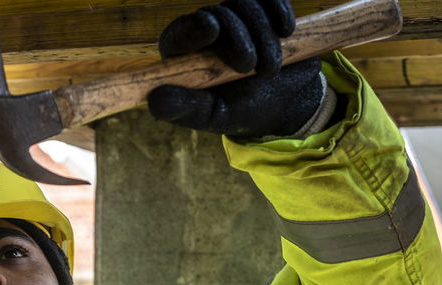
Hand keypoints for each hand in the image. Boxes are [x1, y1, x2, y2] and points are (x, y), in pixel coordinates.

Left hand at [148, 0, 324, 137]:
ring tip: (270, 68)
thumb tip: (155, 98)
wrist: (285, 104)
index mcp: (184, 57)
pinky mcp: (261, 10)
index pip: (179, 32)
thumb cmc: (241, 112)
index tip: (212, 30)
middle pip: (216, 14)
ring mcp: (234, 18)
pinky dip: (279, 10)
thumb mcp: (213, 116)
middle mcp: (205, 32)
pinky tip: (286, 30)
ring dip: (263, 35)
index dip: (193, 26)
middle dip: (239, 39)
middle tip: (251, 68)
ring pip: (244, 4)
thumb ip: (184, 108)